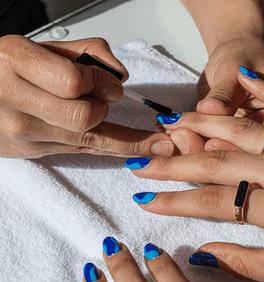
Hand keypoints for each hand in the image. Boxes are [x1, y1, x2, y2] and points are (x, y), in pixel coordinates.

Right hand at [0, 35, 171, 157]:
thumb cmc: (9, 68)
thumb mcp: (42, 46)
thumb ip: (87, 51)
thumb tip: (122, 75)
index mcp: (15, 61)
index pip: (74, 81)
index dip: (101, 83)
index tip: (110, 83)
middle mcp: (15, 99)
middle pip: (83, 116)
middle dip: (103, 107)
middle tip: (104, 98)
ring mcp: (22, 131)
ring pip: (89, 139)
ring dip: (115, 129)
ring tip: (128, 123)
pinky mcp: (32, 151)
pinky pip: (85, 151)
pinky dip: (120, 148)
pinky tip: (148, 148)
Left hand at [163, 36, 263, 154]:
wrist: (233, 55)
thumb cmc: (243, 56)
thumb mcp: (235, 70)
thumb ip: (224, 93)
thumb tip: (210, 109)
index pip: (258, 146)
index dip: (234, 148)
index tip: (209, 141)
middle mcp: (261, 140)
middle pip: (234, 158)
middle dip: (204, 150)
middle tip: (178, 133)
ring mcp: (238, 144)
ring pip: (214, 158)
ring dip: (189, 148)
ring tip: (170, 130)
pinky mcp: (219, 142)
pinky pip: (201, 148)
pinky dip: (182, 143)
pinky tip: (167, 133)